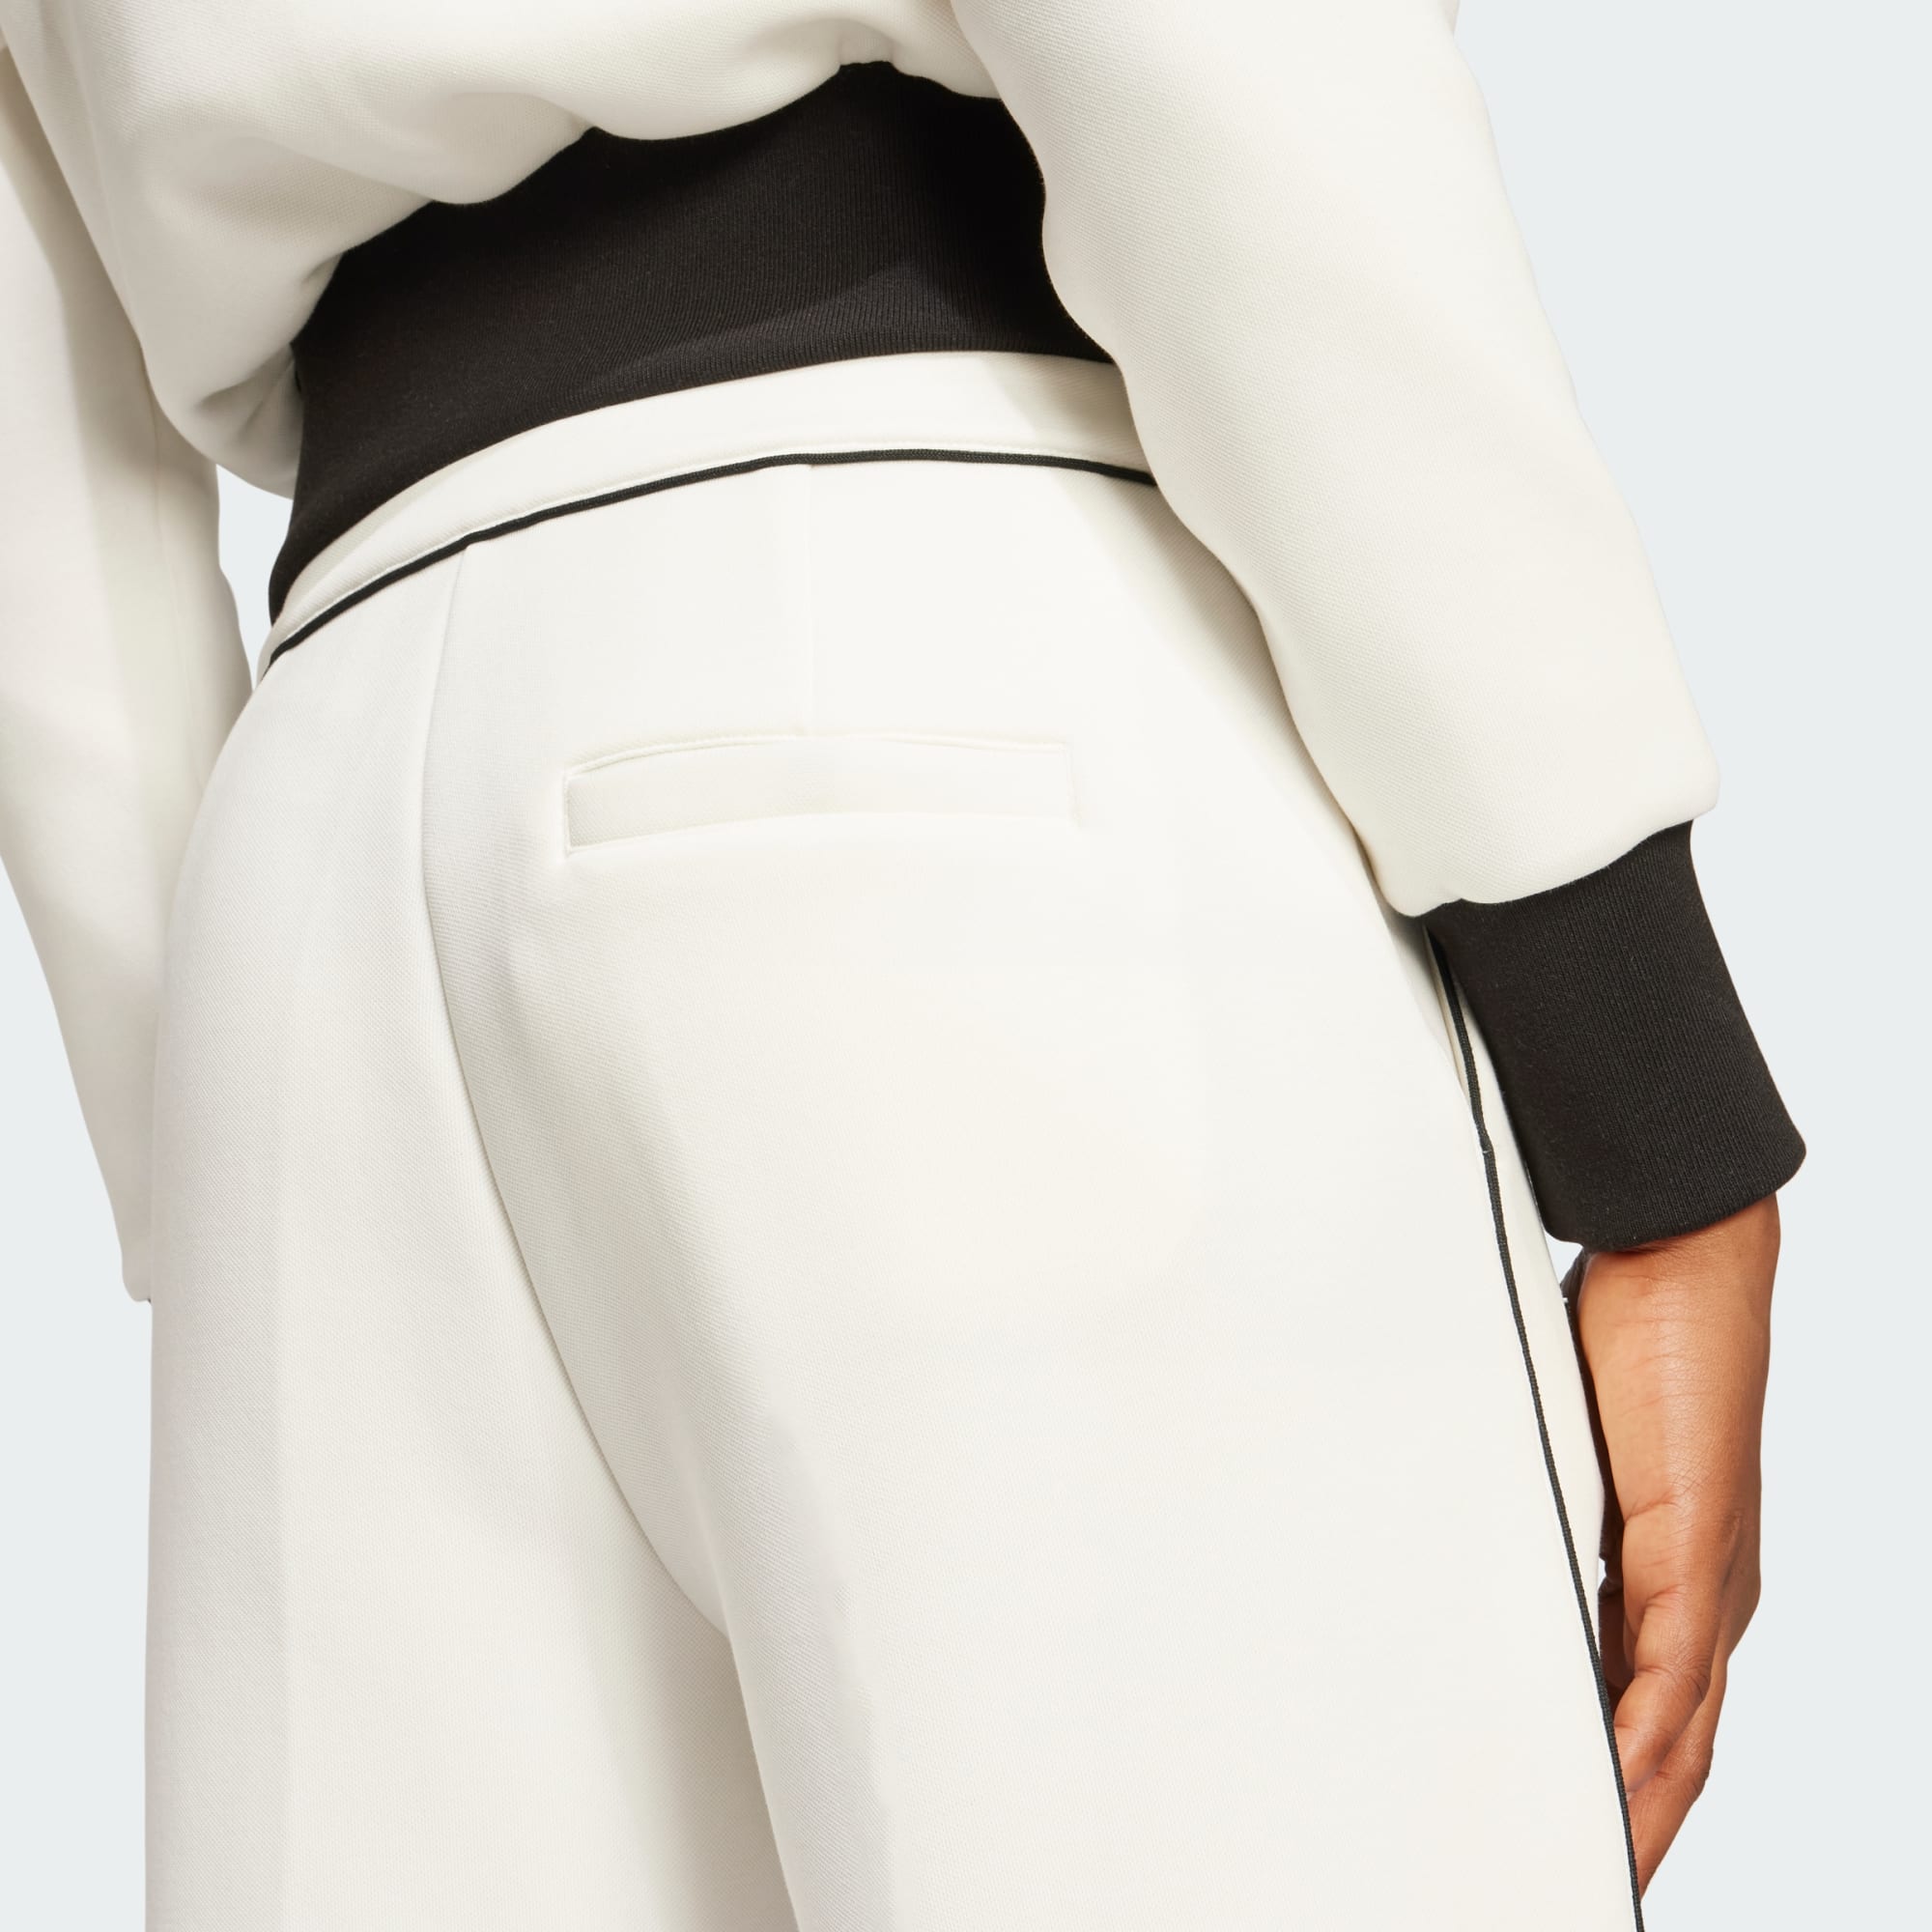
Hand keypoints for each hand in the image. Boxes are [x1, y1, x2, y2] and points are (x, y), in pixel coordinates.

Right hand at [1566, 1193, 1779, 1891]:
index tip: (1570, 1832)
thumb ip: (1535, 1505)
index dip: (1622, 1784)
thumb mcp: (1565, 1449)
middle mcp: (1712, 1597)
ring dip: (1645, 1814)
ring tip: (1595, 1872)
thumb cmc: (1628, 1338)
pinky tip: (1617, 1795)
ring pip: (1687, 1734)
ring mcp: (1712, 1579)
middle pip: (1683, 1752)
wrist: (1687, 1262)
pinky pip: (1674, 1674)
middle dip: (1637, 1830)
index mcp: (1682, 1577)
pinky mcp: (1697, 1547)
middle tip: (1577, 1882)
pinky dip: (1647, 1745)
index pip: (1656, 1711)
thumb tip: (1462, 1533)